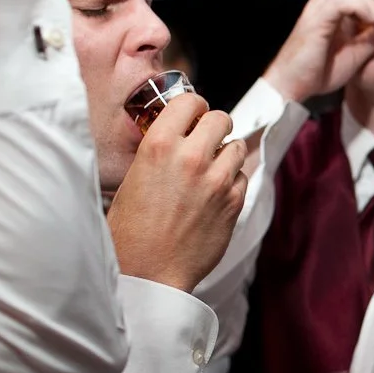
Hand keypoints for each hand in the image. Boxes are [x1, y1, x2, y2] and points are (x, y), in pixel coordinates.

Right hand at [107, 93, 247, 292]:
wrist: (148, 272)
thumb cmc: (130, 231)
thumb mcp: (132, 178)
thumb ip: (158, 152)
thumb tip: (175, 137)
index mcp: (159, 145)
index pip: (190, 100)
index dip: (194, 106)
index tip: (193, 115)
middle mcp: (191, 157)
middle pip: (221, 118)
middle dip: (214, 126)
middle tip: (205, 140)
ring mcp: (217, 179)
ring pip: (237, 145)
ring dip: (226, 153)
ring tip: (211, 168)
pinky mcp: (234, 202)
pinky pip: (243, 176)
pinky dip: (232, 180)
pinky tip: (215, 194)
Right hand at [261, 0, 373, 101]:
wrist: (292, 87)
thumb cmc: (321, 72)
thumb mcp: (357, 54)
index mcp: (331, 6)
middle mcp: (322, 2)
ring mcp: (317, 10)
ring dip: (372, 1)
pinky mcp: (315, 21)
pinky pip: (341, 2)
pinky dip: (363, 8)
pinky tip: (372, 24)